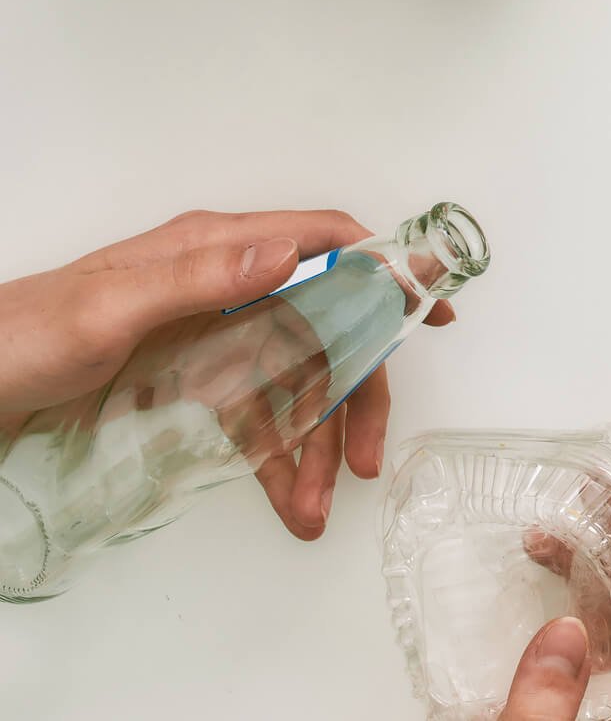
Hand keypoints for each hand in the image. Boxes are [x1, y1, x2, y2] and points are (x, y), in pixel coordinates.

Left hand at [0, 209, 452, 540]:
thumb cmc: (19, 339)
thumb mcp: (107, 310)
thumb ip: (199, 278)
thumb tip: (290, 253)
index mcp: (211, 250)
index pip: (323, 242)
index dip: (386, 270)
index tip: (431, 308)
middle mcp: (221, 285)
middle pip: (322, 329)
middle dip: (352, 395)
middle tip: (364, 458)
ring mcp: (208, 333)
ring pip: (293, 382)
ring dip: (312, 445)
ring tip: (315, 506)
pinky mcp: (189, 379)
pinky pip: (254, 415)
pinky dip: (276, 459)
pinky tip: (287, 502)